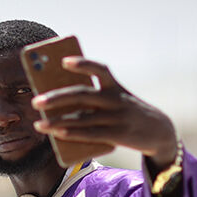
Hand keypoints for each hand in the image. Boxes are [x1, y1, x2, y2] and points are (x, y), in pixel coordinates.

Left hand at [31, 57, 178, 169]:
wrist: (160, 132)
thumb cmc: (129, 114)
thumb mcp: (118, 100)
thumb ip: (95, 99)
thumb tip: (62, 105)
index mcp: (115, 86)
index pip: (99, 69)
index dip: (82, 64)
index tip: (63, 61)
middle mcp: (115, 100)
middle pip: (81, 95)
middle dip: (56, 98)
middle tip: (36, 102)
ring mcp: (116, 118)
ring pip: (82, 118)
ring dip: (58, 121)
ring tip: (39, 125)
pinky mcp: (117, 135)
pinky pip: (90, 134)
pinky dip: (72, 133)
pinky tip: (57, 134)